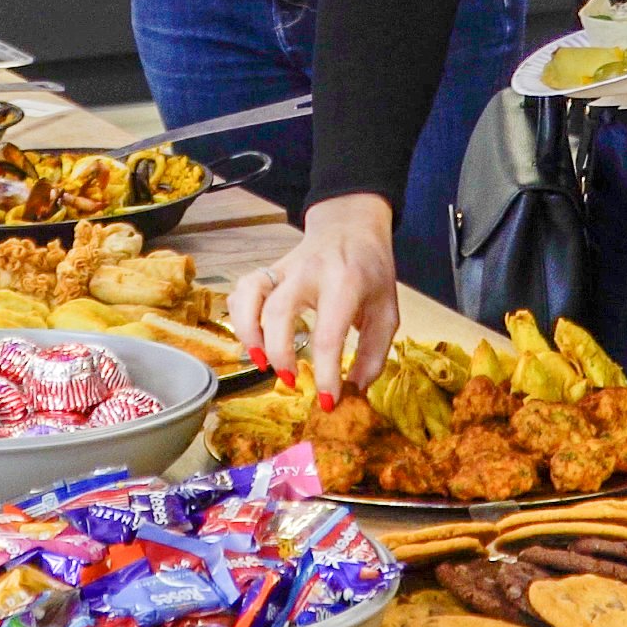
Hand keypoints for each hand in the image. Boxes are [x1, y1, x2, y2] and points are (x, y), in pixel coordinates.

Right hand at [227, 193, 400, 403]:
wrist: (351, 225)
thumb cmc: (370, 271)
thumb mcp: (387, 311)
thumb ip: (374, 353)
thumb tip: (354, 390)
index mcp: (345, 282)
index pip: (329, 334)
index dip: (327, 373)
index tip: (328, 401)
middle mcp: (309, 272)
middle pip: (278, 311)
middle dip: (279, 353)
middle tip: (291, 380)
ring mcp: (283, 268)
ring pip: (250, 294)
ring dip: (248, 333)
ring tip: (261, 362)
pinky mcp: (268, 270)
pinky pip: (243, 289)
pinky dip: (240, 316)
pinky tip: (252, 337)